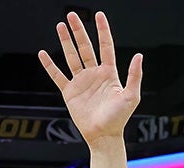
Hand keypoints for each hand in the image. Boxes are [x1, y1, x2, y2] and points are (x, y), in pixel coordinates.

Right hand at [38, 12, 142, 144]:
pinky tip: (43, 54)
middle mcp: (94, 75)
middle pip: (85, 47)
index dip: (103, 31)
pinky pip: (58, 76)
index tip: (99, 15)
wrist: (103, 136)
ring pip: (72, 57)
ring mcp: (81, 82)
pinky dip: (50, 65)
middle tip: (72, 15)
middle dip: (79, 31)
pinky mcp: (70, 92)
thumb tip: (139, 55)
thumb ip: (134, 76)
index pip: (105, 47)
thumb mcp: (131, 96)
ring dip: (66, 42)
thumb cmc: (119, 119)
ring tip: (60, 26)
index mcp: (109, 74)